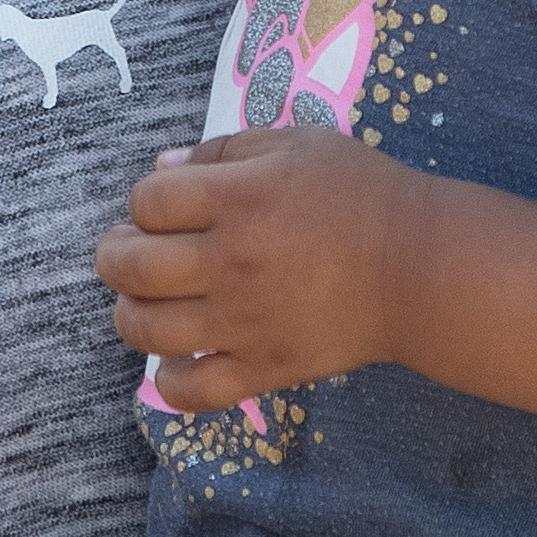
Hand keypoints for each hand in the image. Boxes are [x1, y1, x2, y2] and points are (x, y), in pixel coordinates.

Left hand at [102, 127, 422, 412]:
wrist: (423, 267)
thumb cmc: (363, 194)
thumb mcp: (297, 145)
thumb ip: (224, 150)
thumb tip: (162, 168)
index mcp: (239, 198)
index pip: (145, 201)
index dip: (143, 202)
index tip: (163, 207)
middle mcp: (231, 261)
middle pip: (128, 266)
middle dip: (114, 255)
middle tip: (127, 252)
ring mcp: (244, 321)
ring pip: (145, 329)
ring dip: (130, 313)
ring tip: (146, 302)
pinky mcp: (264, 367)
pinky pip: (191, 391)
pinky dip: (171, 381)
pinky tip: (180, 359)